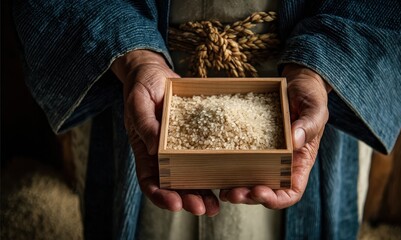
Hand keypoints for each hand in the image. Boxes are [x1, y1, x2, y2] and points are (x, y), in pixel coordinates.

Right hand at [111, 50, 219, 215]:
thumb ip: (145, 124)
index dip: (161, 196)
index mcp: (146, 150)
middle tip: (204, 209)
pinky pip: (205, 155)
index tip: (175, 204)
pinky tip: (228, 176)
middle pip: (175, 184)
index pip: (150, 180)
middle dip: (189, 199)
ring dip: (204, 191)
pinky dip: (214, 167)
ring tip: (218, 204)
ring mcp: (180, 148)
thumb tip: (156, 148)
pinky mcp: (195, 138)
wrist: (156, 73)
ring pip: (192, 175)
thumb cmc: (142, 86)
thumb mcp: (139, 102)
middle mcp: (163, 155)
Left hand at [219, 64, 330, 208]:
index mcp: (299, 162)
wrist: (295, 84)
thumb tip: (295, 140)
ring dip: (236, 188)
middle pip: (266, 191)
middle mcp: (281, 164)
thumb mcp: (315, 109)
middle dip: (249, 196)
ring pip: (250, 181)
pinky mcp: (251, 145)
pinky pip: (240, 160)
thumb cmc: (310, 97)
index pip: (290, 192)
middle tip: (233, 193)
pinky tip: (217, 168)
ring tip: (223, 190)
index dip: (275, 198)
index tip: (259, 191)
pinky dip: (228, 169)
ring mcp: (264, 156)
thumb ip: (309, 125)